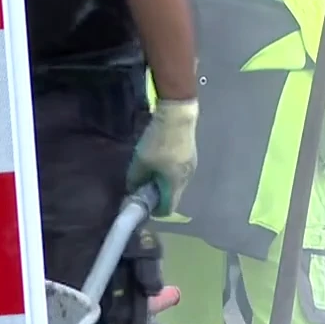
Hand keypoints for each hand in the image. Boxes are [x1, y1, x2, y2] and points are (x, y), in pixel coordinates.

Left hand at [128, 99, 197, 216]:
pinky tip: (159, 157)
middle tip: (142, 183)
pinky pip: (177, 171)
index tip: (141, 201)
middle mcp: (187, 179)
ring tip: (149, 168)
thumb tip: (133, 188)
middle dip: (157, 194)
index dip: (153, 209)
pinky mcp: (190, 155)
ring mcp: (191, 166)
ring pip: (174, 183)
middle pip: (171, 195)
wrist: (177, 114)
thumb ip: (135, 179)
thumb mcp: (140, 161)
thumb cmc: (159, 141)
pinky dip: (168, 171)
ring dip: (162, 181)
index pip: (167, 209)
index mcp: (176, 184)